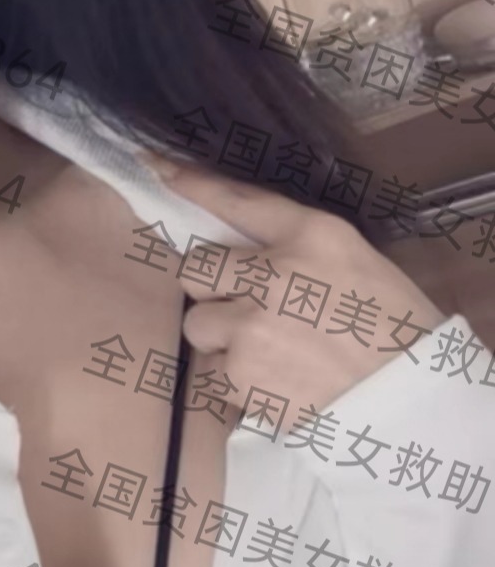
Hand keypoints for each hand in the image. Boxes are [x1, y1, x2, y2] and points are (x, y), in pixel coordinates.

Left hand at [149, 159, 446, 429]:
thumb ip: (296, 246)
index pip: (236, 200)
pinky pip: (215, 372)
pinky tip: (277, 381)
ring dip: (222, 337)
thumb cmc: (393, 326)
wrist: (407, 398)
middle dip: (212, 289)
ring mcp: (250, 327)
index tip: (159, 168)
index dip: (194, 184)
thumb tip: (242, 247)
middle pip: (195, 269)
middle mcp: (271, 274)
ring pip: (198, 324)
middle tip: (244, 306)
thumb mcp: (355, 260)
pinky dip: (237, 379)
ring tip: (267, 352)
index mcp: (310, 235)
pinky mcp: (240, 376)